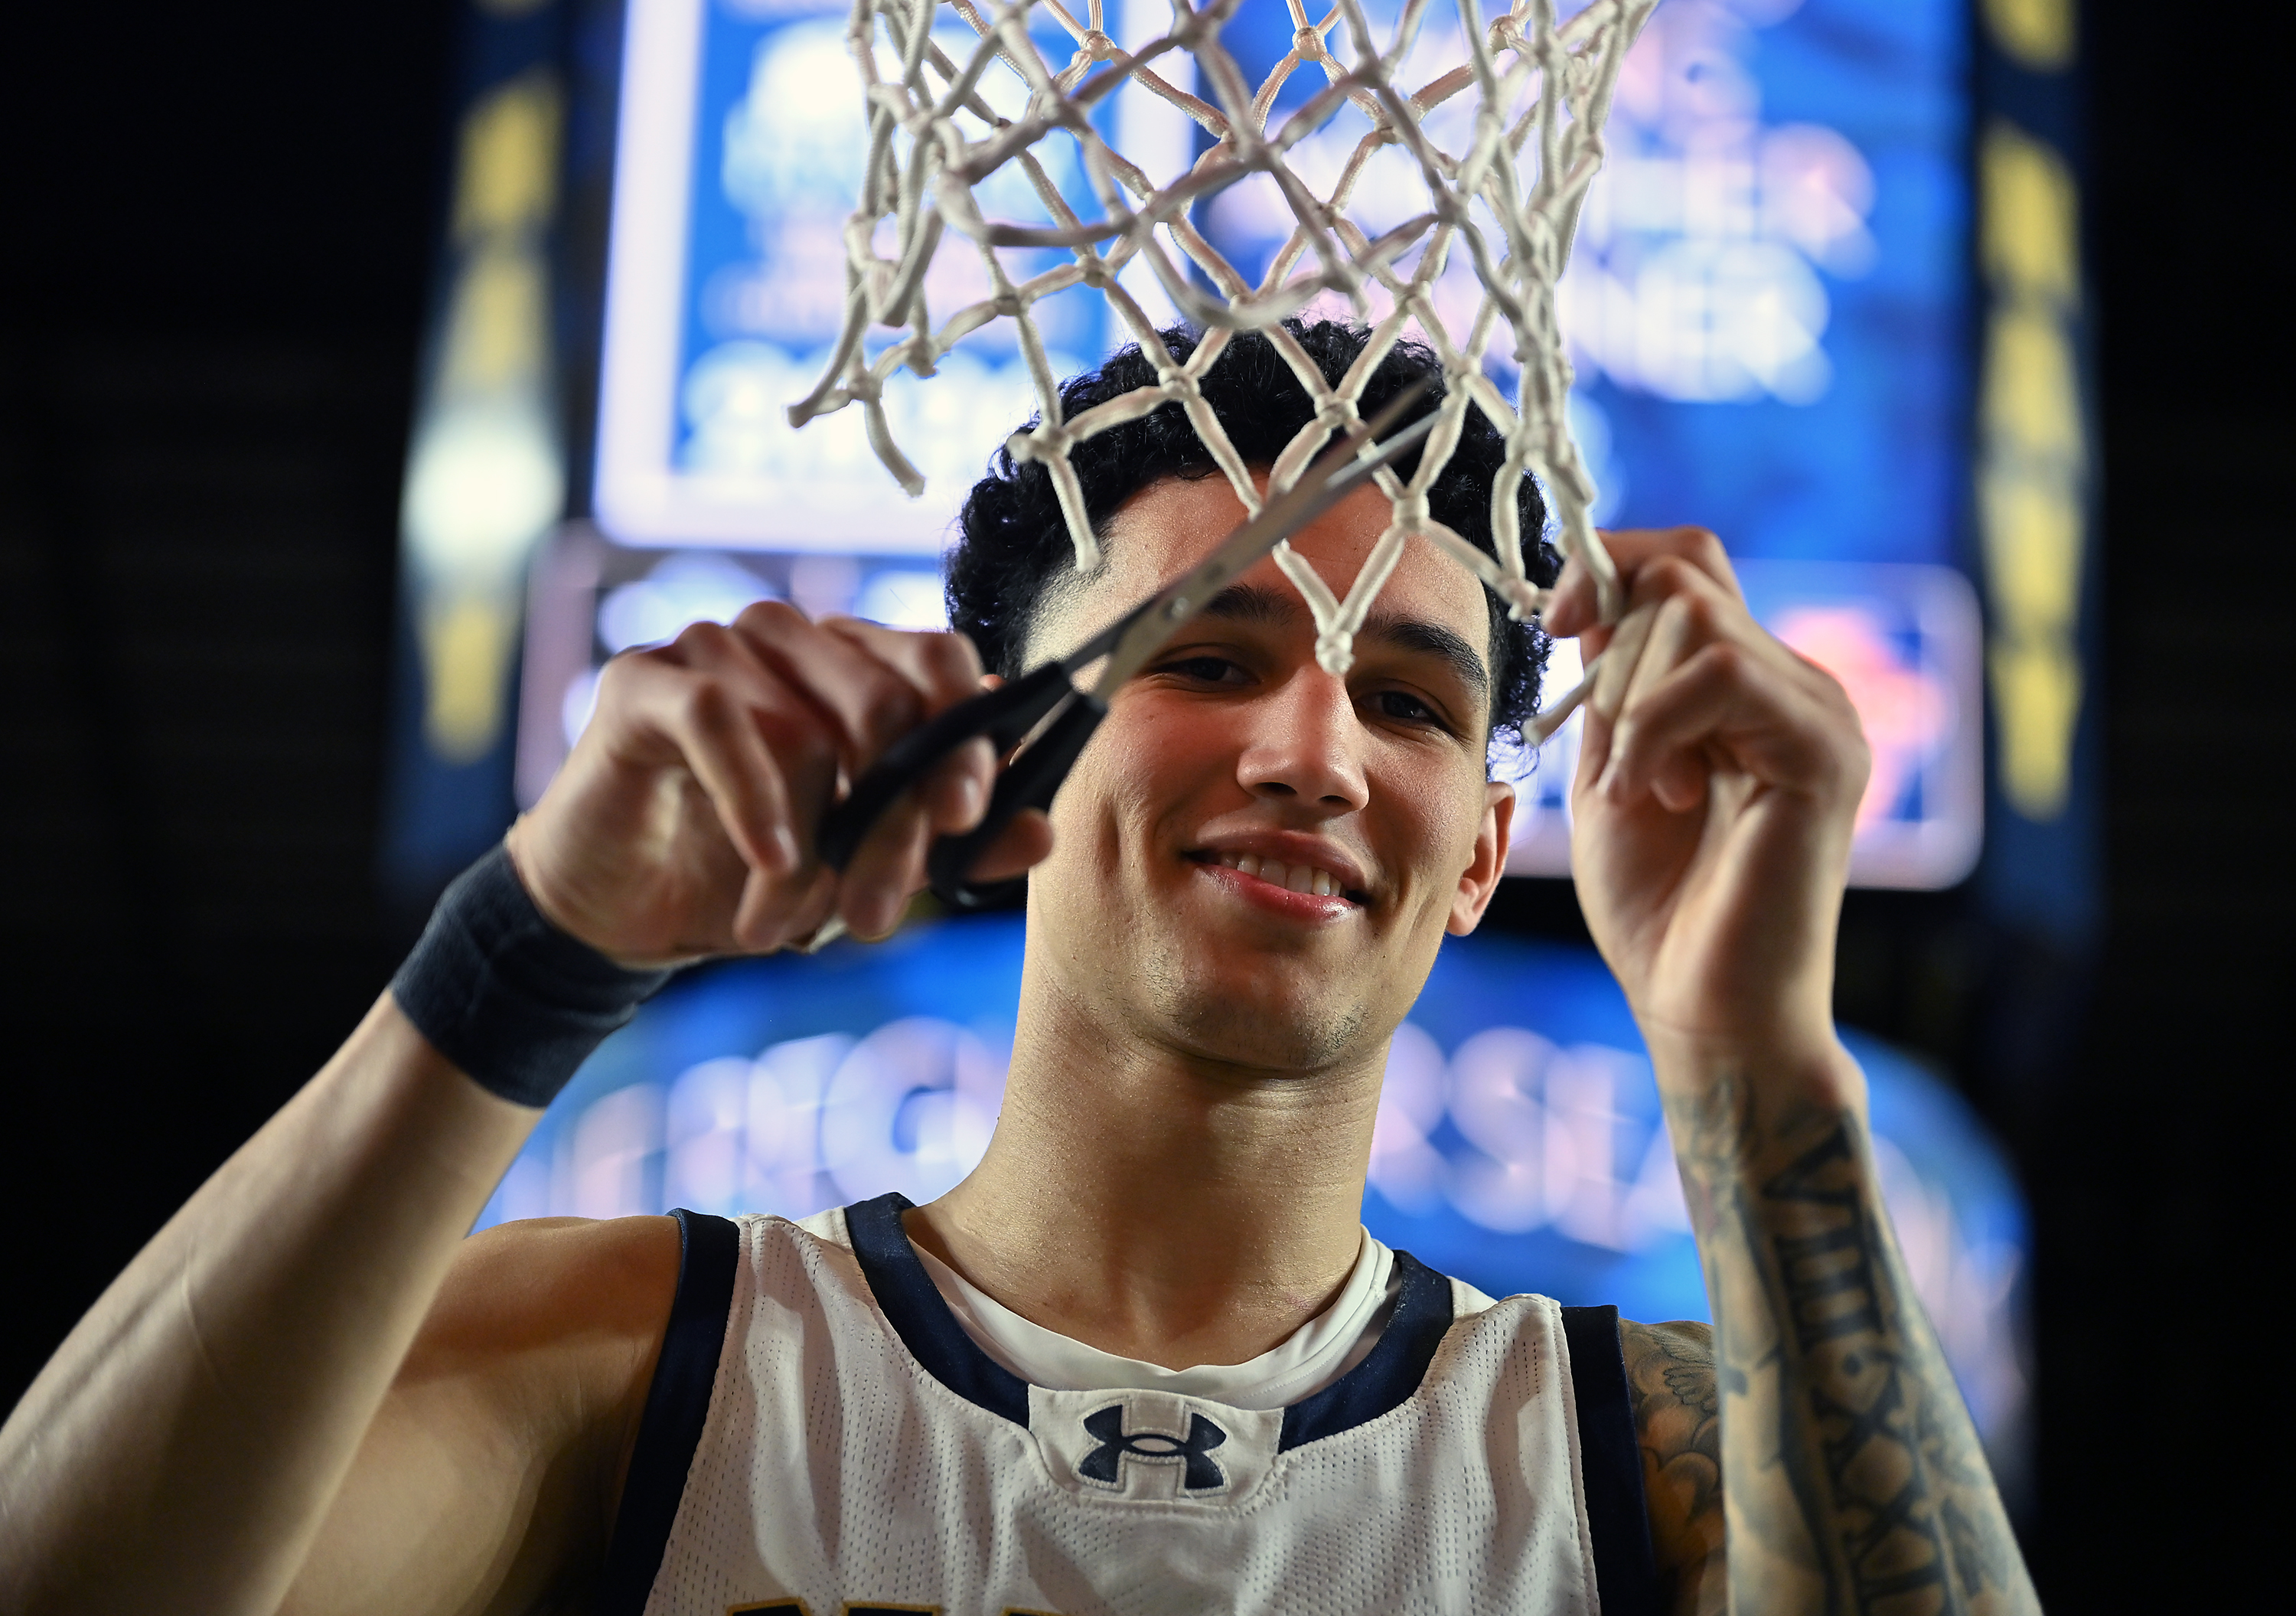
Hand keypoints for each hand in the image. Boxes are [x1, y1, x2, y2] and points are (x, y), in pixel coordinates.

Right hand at [507, 605, 1048, 964]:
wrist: (626, 908)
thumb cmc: (754, 870)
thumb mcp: (871, 865)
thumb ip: (956, 845)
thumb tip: (1043, 830)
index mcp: (859, 663)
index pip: (940, 662)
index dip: (967, 735)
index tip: (968, 819)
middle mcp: (794, 639)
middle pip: (885, 705)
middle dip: (894, 824)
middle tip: (880, 913)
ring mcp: (716, 648)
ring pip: (807, 732)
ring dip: (809, 848)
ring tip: (784, 923)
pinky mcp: (645, 680)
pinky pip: (719, 722)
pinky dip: (754, 801)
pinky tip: (768, 865)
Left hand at [1542, 528, 1868, 1061]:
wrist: (1702, 1008)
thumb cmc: (1656, 904)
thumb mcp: (1612, 765)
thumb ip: (1613, 684)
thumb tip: (1592, 594)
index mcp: (1748, 684)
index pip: (1689, 561)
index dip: (1613, 566)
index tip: (1558, 622)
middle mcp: (1796, 685)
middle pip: (1684, 579)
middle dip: (1613, 659)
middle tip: (1612, 757)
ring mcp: (1820, 714)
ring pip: (1696, 618)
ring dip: (1632, 703)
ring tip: (1640, 789)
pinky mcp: (1824, 752)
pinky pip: (1722, 674)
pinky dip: (1658, 729)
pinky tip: (1655, 797)